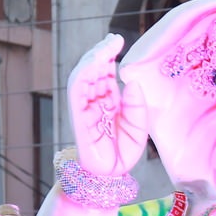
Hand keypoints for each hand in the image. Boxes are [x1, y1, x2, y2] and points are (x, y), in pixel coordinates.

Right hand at [67, 36, 148, 176]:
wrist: (112, 176)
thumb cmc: (124, 152)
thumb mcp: (140, 126)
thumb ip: (137, 105)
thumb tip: (132, 82)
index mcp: (108, 100)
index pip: (105, 72)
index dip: (110, 55)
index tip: (118, 40)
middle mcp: (95, 101)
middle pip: (93, 70)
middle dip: (101, 52)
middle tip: (114, 38)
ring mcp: (85, 108)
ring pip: (82, 76)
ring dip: (92, 59)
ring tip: (106, 47)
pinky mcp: (79, 117)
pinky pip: (76, 92)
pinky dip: (83, 76)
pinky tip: (94, 64)